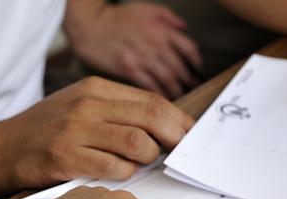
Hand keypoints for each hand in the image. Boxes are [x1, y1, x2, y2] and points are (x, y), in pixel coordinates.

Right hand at [0, 77, 193, 190]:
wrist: (2, 150)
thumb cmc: (49, 132)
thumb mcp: (83, 108)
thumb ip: (120, 113)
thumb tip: (167, 127)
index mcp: (96, 89)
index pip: (153, 100)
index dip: (179, 121)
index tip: (190, 137)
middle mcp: (88, 105)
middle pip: (152, 117)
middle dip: (174, 138)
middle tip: (180, 154)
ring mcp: (76, 130)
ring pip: (138, 143)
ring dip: (148, 158)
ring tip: (139, 164)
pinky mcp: (66, 157)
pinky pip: (115, 168)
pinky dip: (125, 173)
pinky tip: (117, 173)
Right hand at [64, 1, 202, 98]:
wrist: (89, 28)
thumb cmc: (116, 20)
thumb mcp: (144, 9)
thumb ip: (166, 17)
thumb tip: (183, 26)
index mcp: (160, 29)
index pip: (188, 48)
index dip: (196, 63)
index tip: (197, 71)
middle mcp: (153, 43)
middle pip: (179, 67)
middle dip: (188, 82)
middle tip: (191, 90)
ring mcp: (140, 56)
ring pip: (167, 78)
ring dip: (176, 91)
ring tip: (179, 97)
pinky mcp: (128, 68)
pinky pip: (149, 85)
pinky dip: (158, 94)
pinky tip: (162, 101)